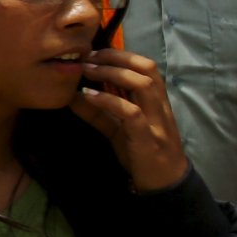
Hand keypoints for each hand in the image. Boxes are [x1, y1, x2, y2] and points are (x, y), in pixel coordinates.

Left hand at [70, 47, 189, 192]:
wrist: (163, 183)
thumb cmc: (141, 152)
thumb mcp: (117, 129)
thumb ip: (99, 113)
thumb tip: (72, 96)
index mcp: (156, 100)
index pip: (145, 66)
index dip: (121, 55)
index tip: (94, 52)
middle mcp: (159, 106)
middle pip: (147, 69)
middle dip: (117, 57)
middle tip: (89, 57)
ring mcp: (156, 122)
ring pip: (143, 85)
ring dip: (113, 73)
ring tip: (88, 71)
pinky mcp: (147, 139)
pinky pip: (131, 114)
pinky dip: (109, 101)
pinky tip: (89, 96)